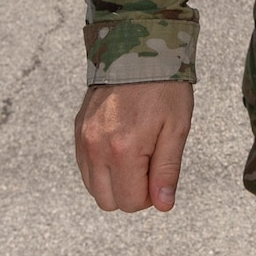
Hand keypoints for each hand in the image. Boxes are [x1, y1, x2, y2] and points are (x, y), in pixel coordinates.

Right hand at [74, 81, 193, 212]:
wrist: (138, 50)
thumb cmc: (165, 88)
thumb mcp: (177, 127)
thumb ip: (167, 169)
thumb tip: (163, 205)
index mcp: (124, 151)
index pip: (131, 202)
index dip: (151, 195)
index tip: (161, 172)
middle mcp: (96, 149)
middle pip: (108, 201)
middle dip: (132, 192)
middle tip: (151, 163)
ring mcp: (83, 140)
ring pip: (93, 187)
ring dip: (115, 180)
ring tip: (138, 151)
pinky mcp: (77, 131)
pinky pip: (85, 167)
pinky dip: (102, 166)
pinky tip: (122, 144)